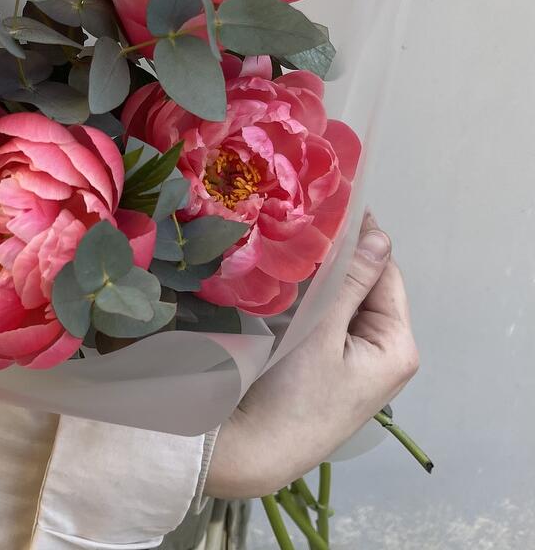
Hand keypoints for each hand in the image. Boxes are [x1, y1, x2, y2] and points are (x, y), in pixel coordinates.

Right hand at [205, 215, 419, 498]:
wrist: (255, 449)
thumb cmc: (294, 394)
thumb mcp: (322, 332)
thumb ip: (351, 281)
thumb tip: (379, 234)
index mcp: (397, 345)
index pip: (386, 273)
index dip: (362, 239)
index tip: (329, 204)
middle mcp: (383, 352)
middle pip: (364, 286)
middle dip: (338, 258)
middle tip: (300, 222)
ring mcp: (355, 361)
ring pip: (342, 301)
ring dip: (321, 278)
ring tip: (288, 245)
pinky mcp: (328, 366)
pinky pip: (327, 319)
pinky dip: (310, 300)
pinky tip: (285, 283)